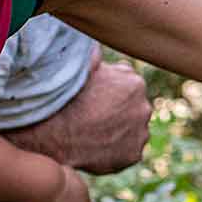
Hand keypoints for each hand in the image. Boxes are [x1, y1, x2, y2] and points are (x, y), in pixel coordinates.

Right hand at [1, 58, 148, 174]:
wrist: (57, 134)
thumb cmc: (66, 99)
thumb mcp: (82, 69)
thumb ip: (95, 58)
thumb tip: (96, 47)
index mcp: (134, 83)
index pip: (128, 84)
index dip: (111, 91)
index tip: (96, 98)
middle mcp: (144, 107)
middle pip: (134, 107)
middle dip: (120, 110)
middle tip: (96, 116)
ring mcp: (141, 133)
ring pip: (133, 129)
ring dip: (121, 130)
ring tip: (96, 133)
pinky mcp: (134, 154)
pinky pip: (129, 150)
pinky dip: (118, 150)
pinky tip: (99, 147)